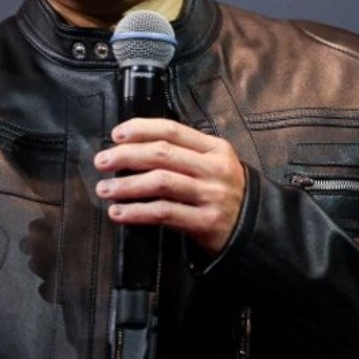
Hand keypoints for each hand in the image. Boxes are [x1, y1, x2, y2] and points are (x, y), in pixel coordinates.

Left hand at [94, 118, 245, 254]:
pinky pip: (163, 213)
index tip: (116, 135)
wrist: (257, 229)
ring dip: (126, 185)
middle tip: (102, 161)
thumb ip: (185, 153)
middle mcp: (213, 169)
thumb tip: (135, 147)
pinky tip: (119, 213)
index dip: (141, 129)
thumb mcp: (215, 164)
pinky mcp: (205, 222)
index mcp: (214, 148)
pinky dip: (136, 212)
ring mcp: (210, 195)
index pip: (172, 130)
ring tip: (105, 189)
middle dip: (126, 155)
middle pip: (162, 154)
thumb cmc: (226, 194)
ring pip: (160, 182)